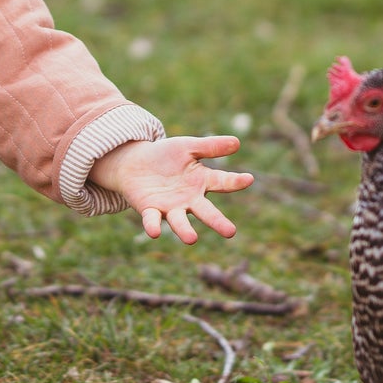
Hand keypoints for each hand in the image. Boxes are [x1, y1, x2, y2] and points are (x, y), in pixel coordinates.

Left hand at [90, 136, 252, 243]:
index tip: (248, 179)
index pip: (222, 182)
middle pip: (206, 212)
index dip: (235, 181)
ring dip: (184, 230)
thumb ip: (211, 146)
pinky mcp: (150, 210)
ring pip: (180, 221)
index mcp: (202, 182)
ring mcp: (170, 207)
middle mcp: (189, 199)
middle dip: (217, 222)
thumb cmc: (166, 155)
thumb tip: (237, 142)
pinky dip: (153, 226)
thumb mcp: (188, 147)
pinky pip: (152, 219)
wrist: (135, 162)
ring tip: (191, 239)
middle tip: (230, 232)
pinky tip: (154, 232)